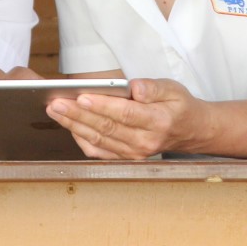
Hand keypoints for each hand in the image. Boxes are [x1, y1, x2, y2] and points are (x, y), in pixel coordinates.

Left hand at [46, 78, 206, 159]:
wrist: (191, 131)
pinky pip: (98, 151)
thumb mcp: (173, 89)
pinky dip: (81, 138)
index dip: (102, 106)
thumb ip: (153, 87)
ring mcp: (134, 153)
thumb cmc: (178, 106)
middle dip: (78, 114)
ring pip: (98, 139)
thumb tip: (134, 87)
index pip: (125, 114)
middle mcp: (144, 142)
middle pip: (106, 127)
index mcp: (158, 122)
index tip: (81, 96)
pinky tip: (69, 125)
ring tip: (55, 111)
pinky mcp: (125, 158)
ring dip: (74, 125)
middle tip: (56, 103)